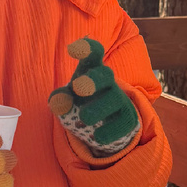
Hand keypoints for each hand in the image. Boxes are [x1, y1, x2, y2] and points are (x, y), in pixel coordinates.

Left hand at [49, 38, 139, 157]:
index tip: (72, 49)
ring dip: (98, 108)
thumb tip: (58, 102)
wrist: (105, 124)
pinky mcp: (128, 118)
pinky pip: (122, 123)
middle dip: (93, 79)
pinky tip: (98, 137)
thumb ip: (60, 99)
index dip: (86, 49)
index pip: (93, 54)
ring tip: (83, 119)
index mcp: (91, 71)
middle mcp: (108, 82)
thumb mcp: (67, 99)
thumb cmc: (82, 103)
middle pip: (106, 74)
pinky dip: (109, 131)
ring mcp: (120, 99)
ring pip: (114, 99)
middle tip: (78, 87)